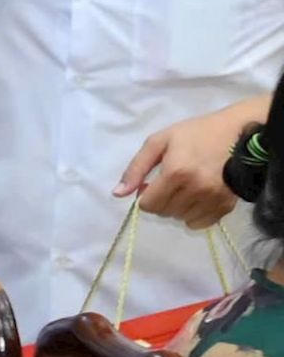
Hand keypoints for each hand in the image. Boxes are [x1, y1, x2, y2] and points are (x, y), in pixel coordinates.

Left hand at [119, 104, 250, 228]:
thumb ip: (136, 168)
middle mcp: (196, 190)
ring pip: (180, 218)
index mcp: (176, 172)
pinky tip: (196, 198)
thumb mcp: (159, 142)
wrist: (238, 134)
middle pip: (163, 212)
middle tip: (168, 184)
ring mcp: (213, 200)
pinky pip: (200, 223)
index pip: (148, 204)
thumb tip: (117, 194)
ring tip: (183, 188)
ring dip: (176, 207)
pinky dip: (193, 215)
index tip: (150, 184)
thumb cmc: (195, 134)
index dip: (144, 196)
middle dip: (159, 200)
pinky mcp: (226, 206)